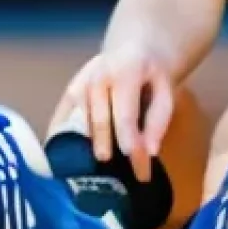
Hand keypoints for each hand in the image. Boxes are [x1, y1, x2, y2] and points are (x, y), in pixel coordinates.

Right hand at [50, 45, 175, 182]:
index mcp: (125, 71)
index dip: (131, 144)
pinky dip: (64, 143)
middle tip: (124, 178)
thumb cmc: (150, 77)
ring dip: (87, 150)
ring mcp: (79, 83)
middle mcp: (97, 76)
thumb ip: (158, 122)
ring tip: (99, 175)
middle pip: (99, 122)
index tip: (141, 172)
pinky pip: (61, 122)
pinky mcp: (68, 93)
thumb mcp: (165, 93)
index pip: (125, 115)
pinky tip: (70, 163)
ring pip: (79, 123)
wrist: (132, 51)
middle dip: (111, 151)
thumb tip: (149, 153)